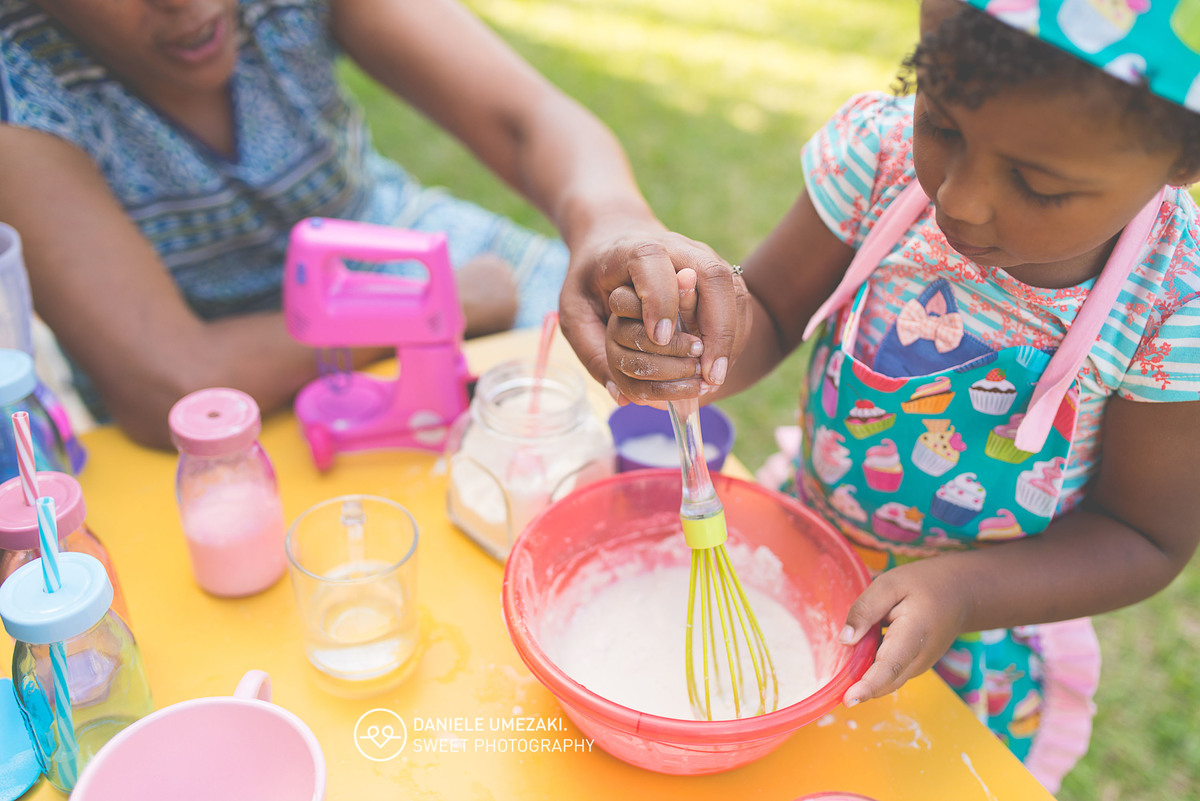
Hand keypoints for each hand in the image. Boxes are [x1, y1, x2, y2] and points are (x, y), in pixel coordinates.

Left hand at [559, 222, 746, 401]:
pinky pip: (738, 305)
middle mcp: (678, 248)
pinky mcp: (718, 277)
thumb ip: (590, 350)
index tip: (660, 338)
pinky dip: (734, 338)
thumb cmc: (592, 280)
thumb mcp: (573, 310)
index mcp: (635, 249)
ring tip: (715, 377)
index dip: (660, 300)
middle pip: (712, 276)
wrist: (615, 238)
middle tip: (708, 375)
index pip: (653, 262)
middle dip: (715, 328)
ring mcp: (704, 260)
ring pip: (733, 291)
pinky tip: (719, 366)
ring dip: (730, 338)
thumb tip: (623, 397)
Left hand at [837, 557, 970, 706]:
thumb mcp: (890, 585)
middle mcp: (919, 659)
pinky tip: (866, 646)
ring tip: (855, 651)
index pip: (890, 667)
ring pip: (885, 681)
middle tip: (837, 680)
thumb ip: (866, 609)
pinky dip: (873, 667)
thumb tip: (844, 640)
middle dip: (859, 686)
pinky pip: (889, 674)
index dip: (868, 685)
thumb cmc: (924, 585)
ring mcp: (918, 666)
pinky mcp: (914, 666)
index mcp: (914, 634)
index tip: (849, 700)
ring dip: (865, 675)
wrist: (960, 595)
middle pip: (885, 681)